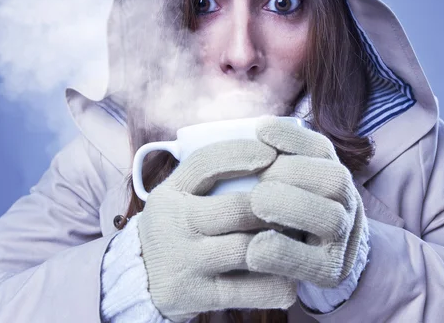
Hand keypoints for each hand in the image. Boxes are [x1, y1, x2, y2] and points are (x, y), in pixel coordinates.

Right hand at [137, 139, 296, 322]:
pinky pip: (248, 290)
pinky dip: (276, 282)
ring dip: (281, 241)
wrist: (139, 281)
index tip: (273, 152)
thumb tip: (266, 147)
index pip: (206, 163)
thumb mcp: (178, 195)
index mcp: (169, 193)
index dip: (242, 154)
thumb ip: (208, 174)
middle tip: (304, 199)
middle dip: (276, 203)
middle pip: (238, 208)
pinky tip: (292, 276)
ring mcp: (184, 262)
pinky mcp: (196, 296)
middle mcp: (173, 225)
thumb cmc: (176, 229)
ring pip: (248, 248)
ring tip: (303, 235)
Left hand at [246, 117, 368, 301]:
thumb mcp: (293, 186)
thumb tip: (257, 129)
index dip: (293, 138)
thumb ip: (279, 162)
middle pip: (334, 179)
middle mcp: (347, 205)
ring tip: (257, 203)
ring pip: (331, 217)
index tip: (261, 128)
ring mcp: (343, 240)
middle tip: (258, 178)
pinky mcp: (330, 273)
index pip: (322, 150)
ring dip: (292, 206)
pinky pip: (313, 265)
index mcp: (334, 177)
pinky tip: (254, 249)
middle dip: (293, 172)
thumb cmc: (293, 217)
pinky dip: (283, 254)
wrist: (328, 263)